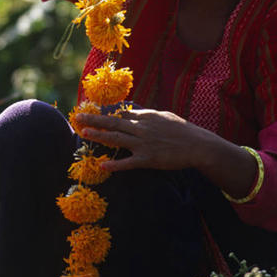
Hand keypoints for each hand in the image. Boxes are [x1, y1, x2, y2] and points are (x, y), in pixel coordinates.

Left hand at [75, 106, 202, 172]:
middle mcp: (141, 128)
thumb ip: (146, 114)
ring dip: (99, 135)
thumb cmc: (182, 130)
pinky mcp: (148, 159)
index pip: (121, 114)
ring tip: (84, 132)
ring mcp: (143, 144)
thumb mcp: (163, 116)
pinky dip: (115, 164)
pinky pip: (128, 162)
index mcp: (145, 117)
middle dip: (94, 119)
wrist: (197, 145)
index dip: (105, 113)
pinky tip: (102, 165)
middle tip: (78, 116)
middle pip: (113, 122)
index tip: (91, 112)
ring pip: (116, 138)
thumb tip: (133, 111)